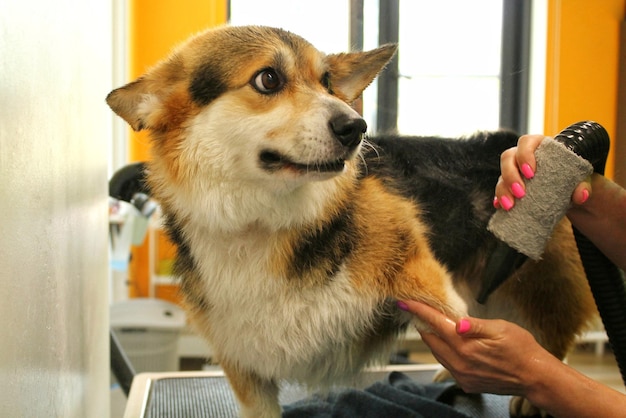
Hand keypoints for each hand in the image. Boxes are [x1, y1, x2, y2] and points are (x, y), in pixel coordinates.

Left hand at [399, 300, 552, 396]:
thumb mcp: (501, 329)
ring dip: (433, 338)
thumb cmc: (522, 349)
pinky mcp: (466, 383)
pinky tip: (450, 342)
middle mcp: (460, 363)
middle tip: (417, 309)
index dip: (419, 311)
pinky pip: (447, 364)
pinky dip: (444, 351)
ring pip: (437, 353)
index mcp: (466, 346)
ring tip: (432, 323)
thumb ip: (475, 325)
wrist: (535, 377)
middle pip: (430, 339)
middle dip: (422, 323)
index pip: (435, 324)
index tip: (404, 302)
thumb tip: (457, 322)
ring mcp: (462, 375)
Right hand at [494, 135, 591, 210]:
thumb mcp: (585, 180)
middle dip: (510, 175)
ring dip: (502, 190)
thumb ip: (584, 184)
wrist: (573, 194)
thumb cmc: (577, 179)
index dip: (524, 155)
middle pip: (508, 158)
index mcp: (541, 146)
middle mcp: (524, 157)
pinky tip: (500, 207)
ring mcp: (516, 172)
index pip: (527, 142)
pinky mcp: (511, 187)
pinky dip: (499, 199)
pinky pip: (500, 190)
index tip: (531, 173)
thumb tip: (580, 194)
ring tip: (510, 206)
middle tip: (521, 193)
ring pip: (501, 175)